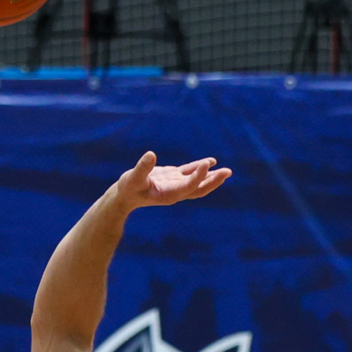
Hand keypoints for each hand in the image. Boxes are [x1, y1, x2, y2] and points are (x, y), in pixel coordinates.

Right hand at [112, 152, 230, 211]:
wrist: (124, 197)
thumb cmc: (127, 190)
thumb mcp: (132, 179)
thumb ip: (142, 168)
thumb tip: (151, 155)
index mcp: (169, 194)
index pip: (189, 185)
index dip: (198, 176)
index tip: (206, 164)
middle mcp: (176, 192)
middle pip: (199, 188)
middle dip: (214, 181)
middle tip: (228, 172)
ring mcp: (175, 185)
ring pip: (198, 182)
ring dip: (212, 177)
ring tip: (227, 171)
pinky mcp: (172, 178)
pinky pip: (190, 173)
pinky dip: (200, 168)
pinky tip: (211, 162)